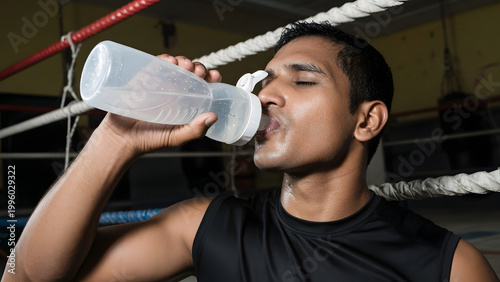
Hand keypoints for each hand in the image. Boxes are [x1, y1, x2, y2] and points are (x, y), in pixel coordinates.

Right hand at [95, 55, 221, 155]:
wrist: (121, 139)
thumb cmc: (149, 140)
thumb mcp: (176, 137)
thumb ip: (195, 130)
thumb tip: (213, 117)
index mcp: (186, 104)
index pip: (203, 87)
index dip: (210, 79)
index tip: (215, 76)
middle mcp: (175, 92)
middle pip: (191, 74)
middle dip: (198, 68)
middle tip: (198, 71)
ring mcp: (159, 84)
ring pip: (176, 66)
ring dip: (184, 61)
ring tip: (186, 65)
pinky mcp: (143, 79)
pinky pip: (155, 65)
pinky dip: (164, 59)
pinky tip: (170, 61)